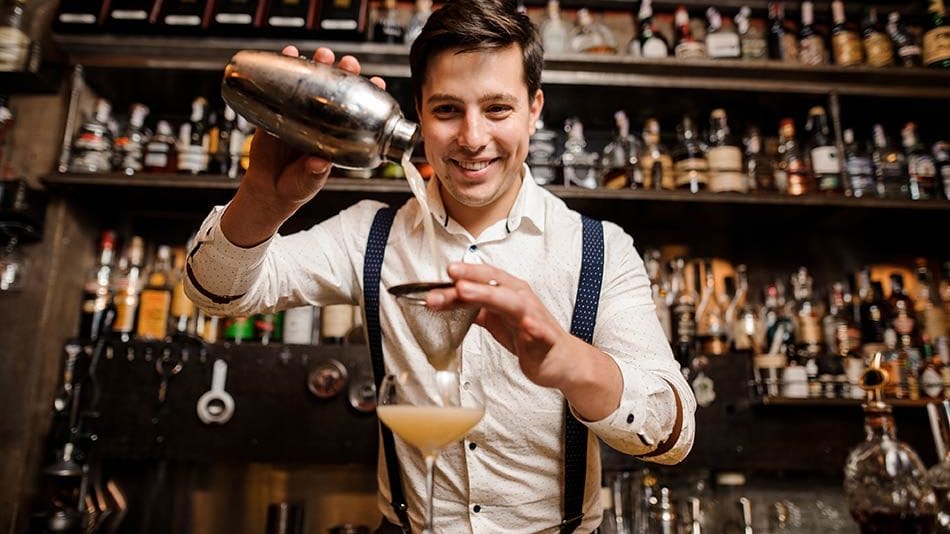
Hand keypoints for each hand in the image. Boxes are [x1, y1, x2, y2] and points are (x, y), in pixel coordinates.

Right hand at [222, 46, 386, 246]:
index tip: (377, 82)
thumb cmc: (296, 188)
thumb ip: (313, 176)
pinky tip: (289, 54)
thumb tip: (319, 164)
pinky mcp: (278, 111)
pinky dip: (285, 68)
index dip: (369, 95)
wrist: (268, 190)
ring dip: (319, 65)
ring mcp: (301, 114)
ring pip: (313, 84)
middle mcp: (323, 121)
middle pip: (337, 91)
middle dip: (345, 73)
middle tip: (348, 64)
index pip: (359, 112)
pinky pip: (282, 87)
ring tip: (322, 55)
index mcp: (339, 136)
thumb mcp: (307, 184)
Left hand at [426, 262, 583, 389]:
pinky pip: (538, 331)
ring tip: (466, 292)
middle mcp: (521, 298)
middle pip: (495, 284)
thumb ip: (471, 308)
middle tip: (451, 275)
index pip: (486, 276)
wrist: (558, 359)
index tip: (447, 270)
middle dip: (472, 278)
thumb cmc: (527, 335)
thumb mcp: (494, 318)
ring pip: (511, 302)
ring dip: (488, 295)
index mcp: (509, 291)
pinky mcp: (544, 337)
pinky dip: (532, 327)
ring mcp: (533, 316)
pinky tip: (526, 324)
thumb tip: (445, 298)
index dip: (467, 271)